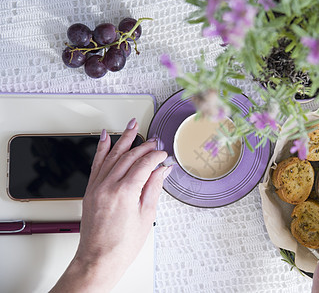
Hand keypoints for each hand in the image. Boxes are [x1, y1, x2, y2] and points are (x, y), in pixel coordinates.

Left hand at [51, 118, 170, 292]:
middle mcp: (108, 186)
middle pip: (128, 156)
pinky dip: (101, 148)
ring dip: (123, 138)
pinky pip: (96, 163)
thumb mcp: (146, 215)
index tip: (163, 154)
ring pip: (111, 155)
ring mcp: (96, 187)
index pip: (144, 164)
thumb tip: (162, 170)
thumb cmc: (122, 244)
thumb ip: (154, 187)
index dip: (156, 156)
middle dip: (143, 145)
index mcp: (125, 192)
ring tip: (132, 125)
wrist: (99, 258)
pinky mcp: (90, 190)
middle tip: (154, 141)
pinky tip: (105, 137)